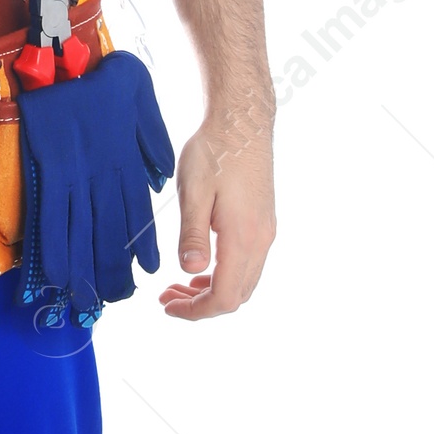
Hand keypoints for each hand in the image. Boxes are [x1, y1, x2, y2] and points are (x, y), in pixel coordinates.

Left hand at [159, 96, 274, 321]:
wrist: (242, 122)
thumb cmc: (215, 152)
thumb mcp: (194, 192)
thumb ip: (192, 235)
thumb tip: (190, 271)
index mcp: (243, 238)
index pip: (223, 297)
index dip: (195, 311)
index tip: (167, 305)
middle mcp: (261, 240)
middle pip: (236, 296)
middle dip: (201, 306)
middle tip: (167, 297)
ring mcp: (266, 231)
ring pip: (244, 282)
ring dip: (212, 291)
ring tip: (179, 285)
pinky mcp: (263, 222)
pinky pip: (248, 264)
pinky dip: (224, 275)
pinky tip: (201, 265)